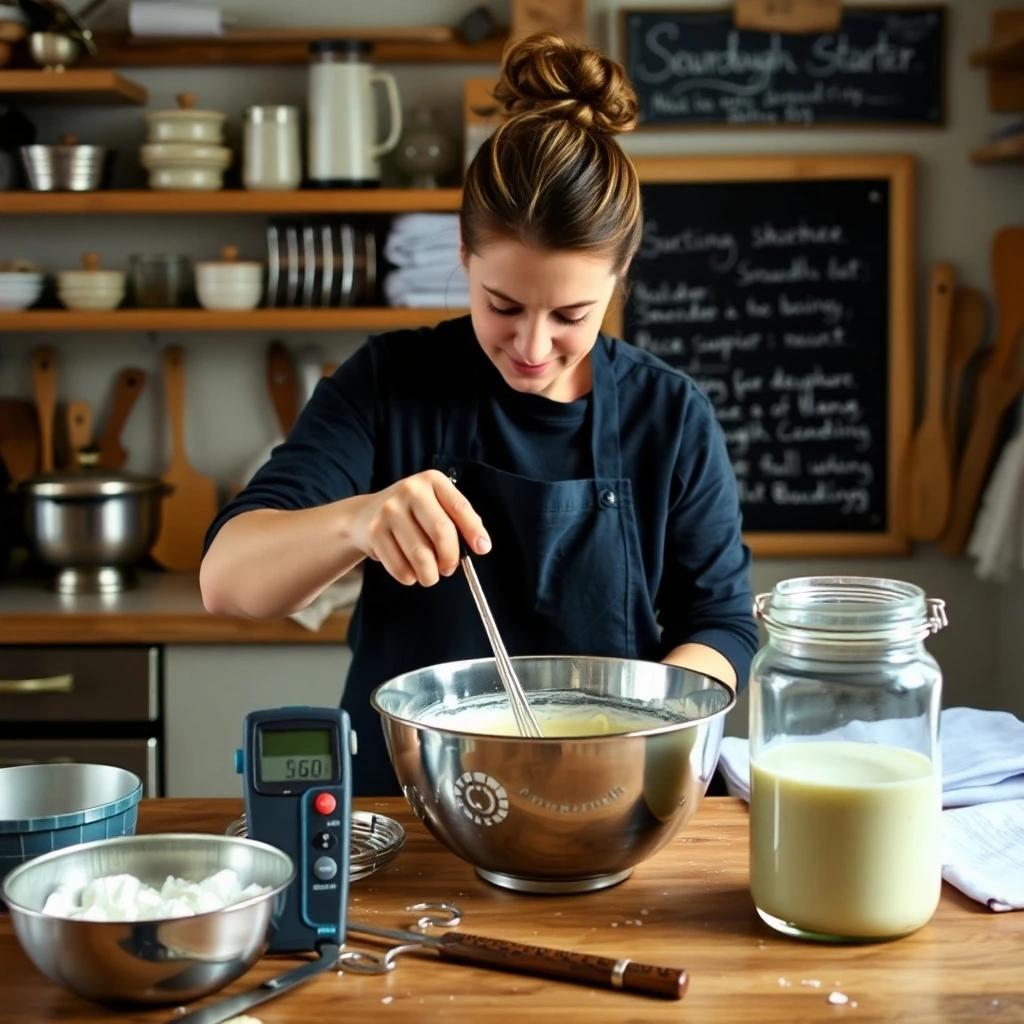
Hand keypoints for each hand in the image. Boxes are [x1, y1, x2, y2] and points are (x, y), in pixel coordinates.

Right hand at [349, 470, 490, 586]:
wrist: (365, 514)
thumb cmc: (412, 513)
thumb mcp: (436, 504)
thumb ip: (458, 520)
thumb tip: (481, 545)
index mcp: (432, 480)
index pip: (459, 506)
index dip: (474, 530)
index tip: (483, 548)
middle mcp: (410, 490)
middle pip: (442, 532)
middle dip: (450, 558)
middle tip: (449, 568)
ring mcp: (390, 510)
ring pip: (421, 555)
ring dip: (430, 574)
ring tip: (430, 574)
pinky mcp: (375, 532)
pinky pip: (400, 567)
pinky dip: (409, 577)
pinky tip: (410, 572)